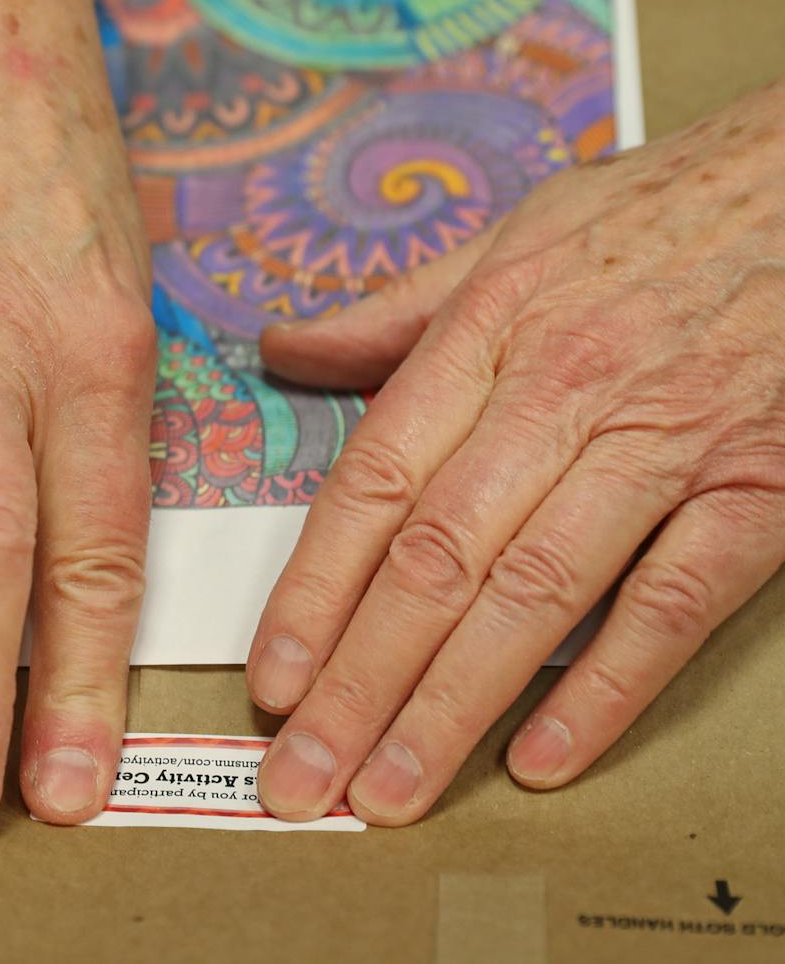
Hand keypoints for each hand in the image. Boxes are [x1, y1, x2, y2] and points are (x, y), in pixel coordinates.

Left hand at [246, 79, 784, 823]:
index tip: (272, 674)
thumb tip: (285, 349)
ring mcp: (665, 442)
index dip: (314, 589)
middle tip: (303, 775)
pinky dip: (607, 685)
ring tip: (388, 792)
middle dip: (360, 679)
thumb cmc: (656, 214)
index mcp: (489, 331)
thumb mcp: (510, 240)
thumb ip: (394, 311)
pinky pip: (674, 601)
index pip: (376, 481)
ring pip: (537, 593)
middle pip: (438, 558)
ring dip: (453, 706)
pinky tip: (540, 758)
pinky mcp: (762, 485)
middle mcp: (564, 391)